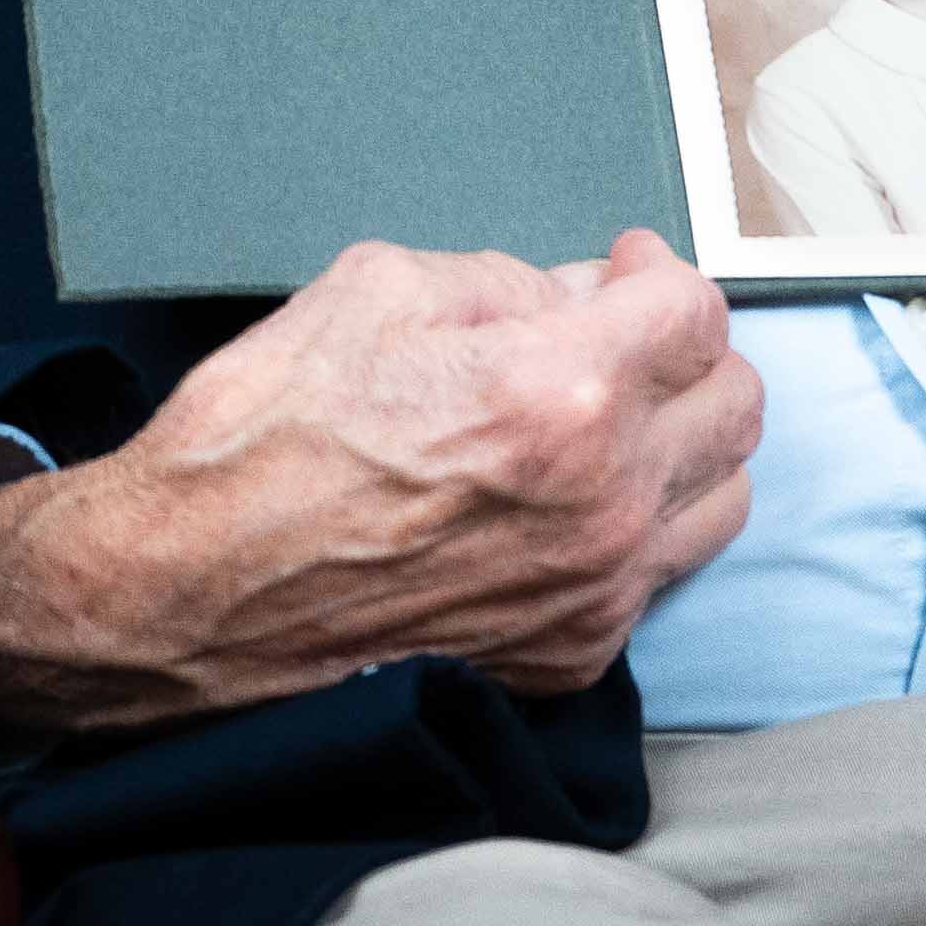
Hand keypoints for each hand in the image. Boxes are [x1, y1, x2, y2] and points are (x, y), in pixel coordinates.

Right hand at [0, 233, 758, 746]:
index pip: (695, 311)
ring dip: (685, 443)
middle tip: (629, 336)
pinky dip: (636, 530)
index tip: (624, 271)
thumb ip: (504, 281)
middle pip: (737, 401)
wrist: (188, 594)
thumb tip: (573, 296)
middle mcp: (602, 500)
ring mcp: (593, 590)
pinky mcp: (569, 655)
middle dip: (689, 351)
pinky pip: (657, 577)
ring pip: (723, 497)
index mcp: (562, 392)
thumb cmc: (261, 441)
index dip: (658, 272)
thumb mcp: (375, 290)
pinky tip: (567, 505)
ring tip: (617, 421)